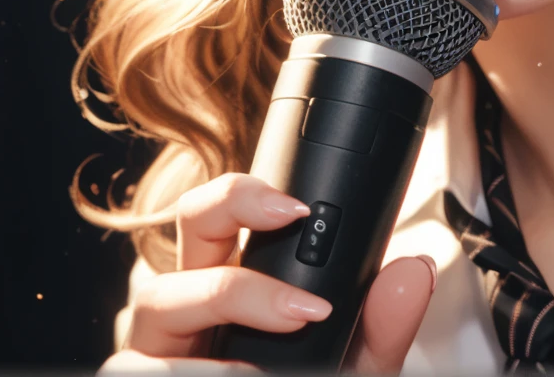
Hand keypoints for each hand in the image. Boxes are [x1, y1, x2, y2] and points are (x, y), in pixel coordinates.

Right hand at [101, 173, 435, 372]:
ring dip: (221, 300)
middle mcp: (192, 304)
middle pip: (188, 223)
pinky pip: (140, 367)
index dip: (253, 195)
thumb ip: (381, 326)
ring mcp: (164, 347)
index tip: (301, 208)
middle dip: (229, 210)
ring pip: (159, 297)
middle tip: (288, 228)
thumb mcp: (352, 367)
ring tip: (279, 332)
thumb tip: (413, 273)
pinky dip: (188, 370)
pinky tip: (238, 374)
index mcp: (237, 283)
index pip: (231, 212)